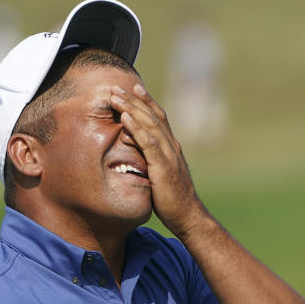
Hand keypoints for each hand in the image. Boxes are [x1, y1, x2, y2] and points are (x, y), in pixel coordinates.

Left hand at [110, 83, 208, 236]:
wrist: (188, 216)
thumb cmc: (172, 200)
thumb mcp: (160, 175)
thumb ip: (152, 162)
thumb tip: (138, 157)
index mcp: (171, 147)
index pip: (159, 118)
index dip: (146, 102)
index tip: (132, 88)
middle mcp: (172, 146)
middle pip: (152, 115)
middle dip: (134, 99)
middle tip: (116, 86)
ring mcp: (169, 155)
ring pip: (149, 124)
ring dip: (132, 108)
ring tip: (116, 96)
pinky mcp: (163, 166)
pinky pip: (148, 143)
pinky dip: (137, 128)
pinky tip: (125, 117)